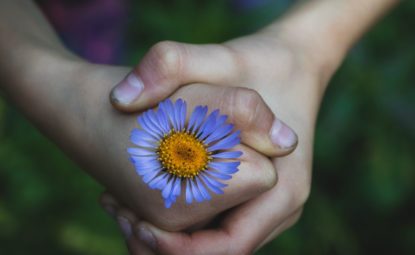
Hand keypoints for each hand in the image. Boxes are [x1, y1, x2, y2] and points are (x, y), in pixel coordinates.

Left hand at [102, 28, 333, 253]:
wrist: (289, 65)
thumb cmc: (258, 64)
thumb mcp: (220, 57)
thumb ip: (171, 63)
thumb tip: (121, 98)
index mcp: (283, 191)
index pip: (227, 248)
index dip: (176, 248)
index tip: (133, 222)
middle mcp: (278, 208)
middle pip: (215, 253)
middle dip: (163, 245)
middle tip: (118, 212)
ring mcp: (266, 206)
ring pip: (212, 244)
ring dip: (166, 237)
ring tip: (122, 206)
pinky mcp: (252, 198)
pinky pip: (213, 226)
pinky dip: (179, 224)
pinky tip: (144, 196)